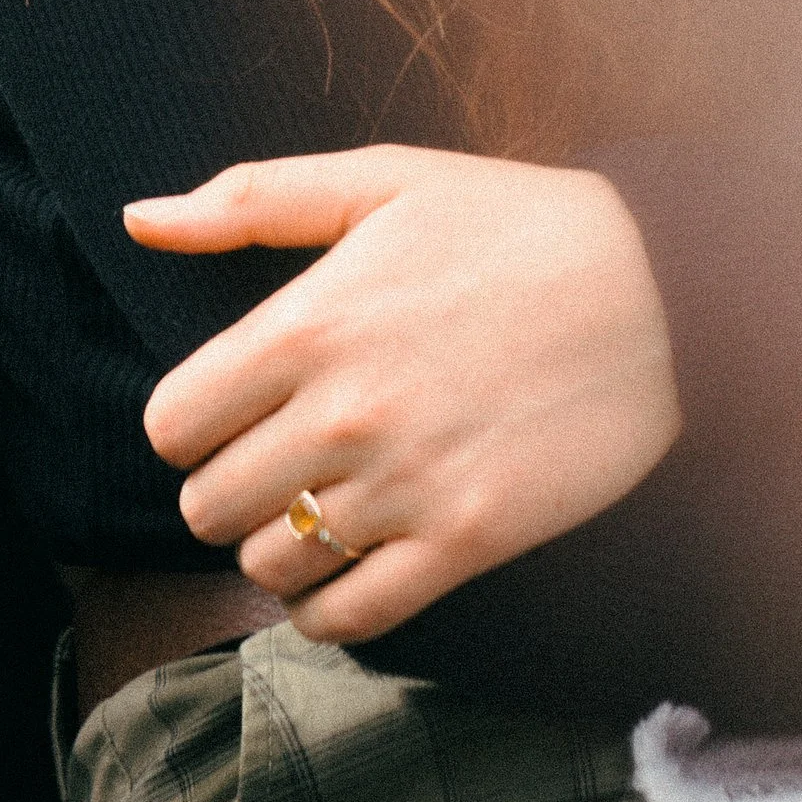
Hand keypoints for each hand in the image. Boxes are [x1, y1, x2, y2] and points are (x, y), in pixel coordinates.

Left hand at [127, 146, 682, 643]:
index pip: (171, 423)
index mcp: (312, 321)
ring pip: (269, 566)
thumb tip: (138, 218)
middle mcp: (345, 412)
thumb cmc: (513, 224)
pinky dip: (330, 604)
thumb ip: (250, 199)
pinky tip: (358, 556)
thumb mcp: (384, 182)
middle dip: (231, 483)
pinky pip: (345, 619)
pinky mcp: (466, 539)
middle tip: (282, 453)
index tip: (235, 406)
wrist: (663, 288)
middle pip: (206, 505)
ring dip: (283, 541)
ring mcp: (405, 483)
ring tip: (329, 498)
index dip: (192, 421)